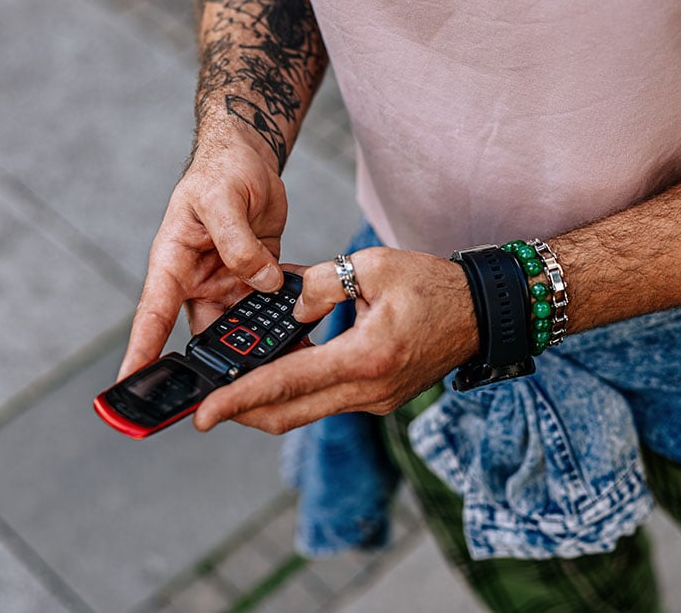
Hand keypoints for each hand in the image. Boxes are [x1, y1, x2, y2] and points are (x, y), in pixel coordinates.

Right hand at [118, 138, 287, 379]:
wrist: (248, 160)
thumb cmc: (221, 171)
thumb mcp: (222, 200)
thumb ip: (239, 244)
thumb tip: (261, 284)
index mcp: (173, 263)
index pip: (152, 315)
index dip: (141, 352)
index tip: (130, 385)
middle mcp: (197, 281)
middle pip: (207, 333)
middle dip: (228, 358)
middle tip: (253, 382)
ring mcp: (227, 282)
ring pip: (243, 326)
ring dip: (266, 337)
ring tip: (295, 348)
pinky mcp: (256, 278)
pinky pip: (269, 305)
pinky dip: (288, 311)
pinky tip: (309, 316)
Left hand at [192, 248, 479, 433]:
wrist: (479, 313)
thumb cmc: (431, 285)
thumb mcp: (373, 267)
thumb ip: (321, 284)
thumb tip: (289, 307)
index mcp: (366, 356)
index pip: (287, 383)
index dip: (238, 399)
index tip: (202, 413)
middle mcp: (369, 390)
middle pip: (289, 413)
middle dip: (241, 411)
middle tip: (204, 403)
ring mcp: (375, 401)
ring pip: (305, 412)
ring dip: (267, 402)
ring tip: (234, 383)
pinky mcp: (378, 399)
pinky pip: (326, 403)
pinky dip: (296, 393)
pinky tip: (279, 371)